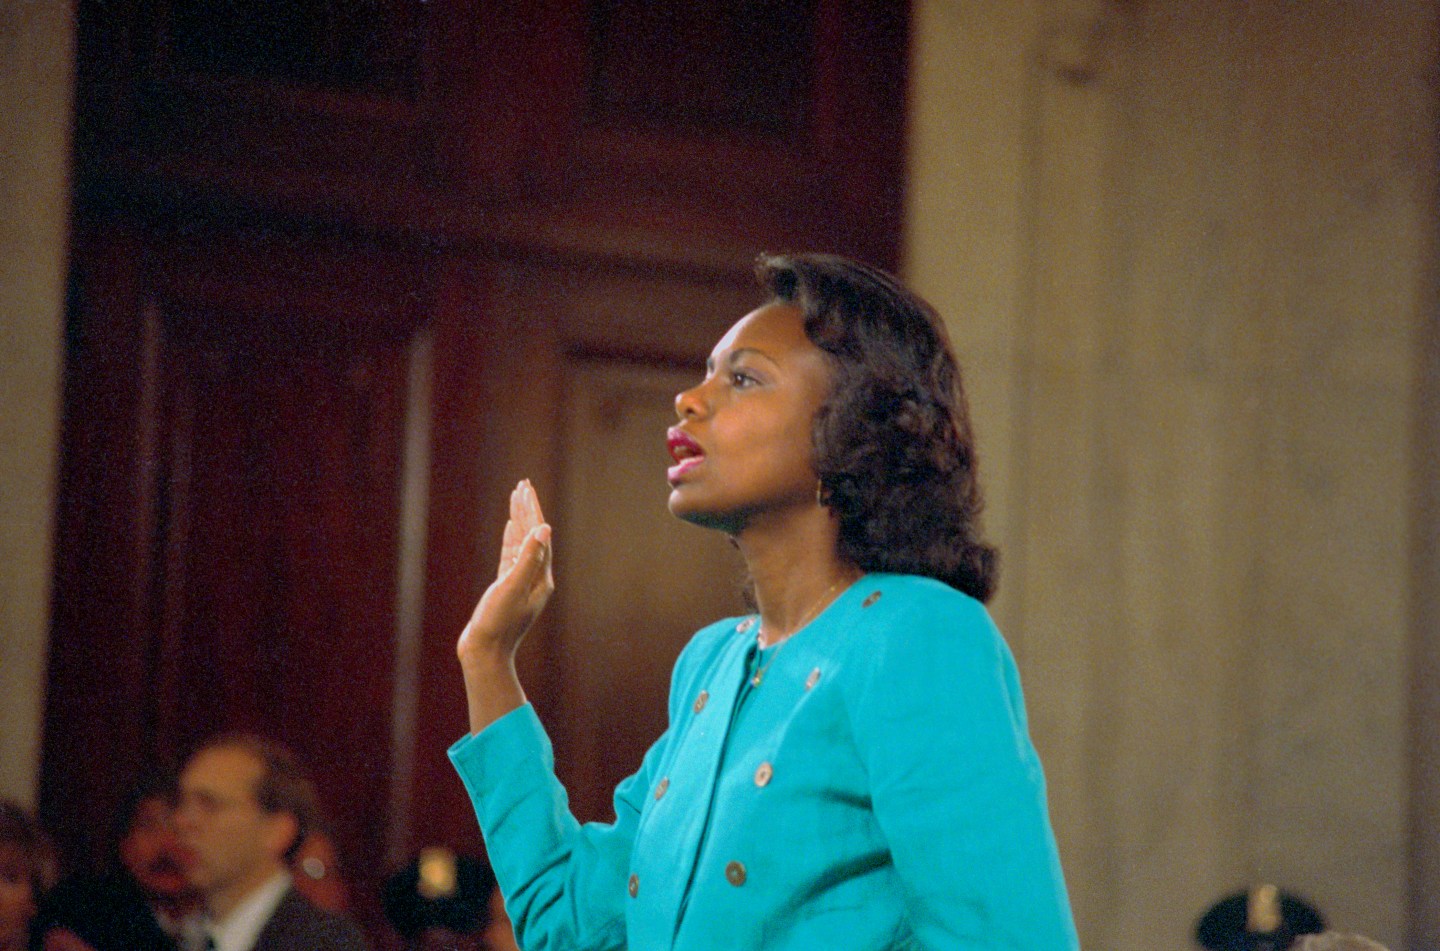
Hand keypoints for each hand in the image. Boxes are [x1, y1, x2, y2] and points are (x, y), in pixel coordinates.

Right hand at [458, 479, 553, 669]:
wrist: (485, 653)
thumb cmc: (498, 623)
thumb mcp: (512, 587)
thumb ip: (528, 558)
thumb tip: (544, 528)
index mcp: (541, 576)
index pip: (539, 534)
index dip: (532, 509)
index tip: (526, 487)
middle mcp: (536, 578)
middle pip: (534, 535)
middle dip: (528, 509)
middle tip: (523, 484)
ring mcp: (522, 582)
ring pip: (522, 543)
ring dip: (519, 520)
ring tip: (515, 498)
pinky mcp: (507, 587)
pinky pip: (512, 556)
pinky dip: (512, 539)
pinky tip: (510, 527)